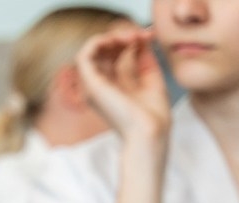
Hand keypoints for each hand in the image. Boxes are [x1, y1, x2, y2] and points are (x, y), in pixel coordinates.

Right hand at [76, 27, 170, 142]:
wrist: (150, 133)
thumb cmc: (153, 115)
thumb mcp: (151, 78)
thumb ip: (144, 59)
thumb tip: (140, 39)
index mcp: (113, 87)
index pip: (113, 56)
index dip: (129, 41)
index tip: (148, 37)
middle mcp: (100, 86)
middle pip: (102, 51)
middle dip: (121, 37)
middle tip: (140, 34)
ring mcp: (94, 86)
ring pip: (91, 50)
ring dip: (111, 37)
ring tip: (130, 36)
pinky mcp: (92, 85)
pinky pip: (84, 55)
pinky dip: (99, 42)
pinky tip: (118, 40)